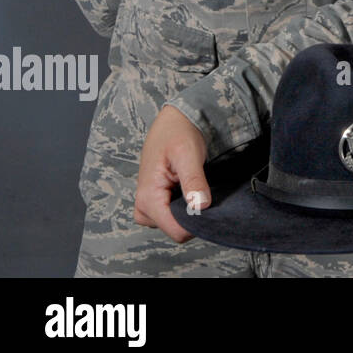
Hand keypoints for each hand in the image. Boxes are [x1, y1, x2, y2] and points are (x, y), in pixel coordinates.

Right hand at [133, 105, 210, 242]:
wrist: (173, 121)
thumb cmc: (178, 134)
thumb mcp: (188, 155)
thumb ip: (193, 181)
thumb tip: (200, 207)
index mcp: (148, 197)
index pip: (176, 231)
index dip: (196, 222)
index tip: (208, 203)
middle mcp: (143, 206)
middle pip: (175, 229)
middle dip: (192, 214)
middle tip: (201, 188)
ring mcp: (147, 205)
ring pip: (174, 224)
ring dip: (188, 209)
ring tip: (194, 185)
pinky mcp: (154, 202)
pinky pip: (172, 215)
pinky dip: (184, 205)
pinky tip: (190, 188)